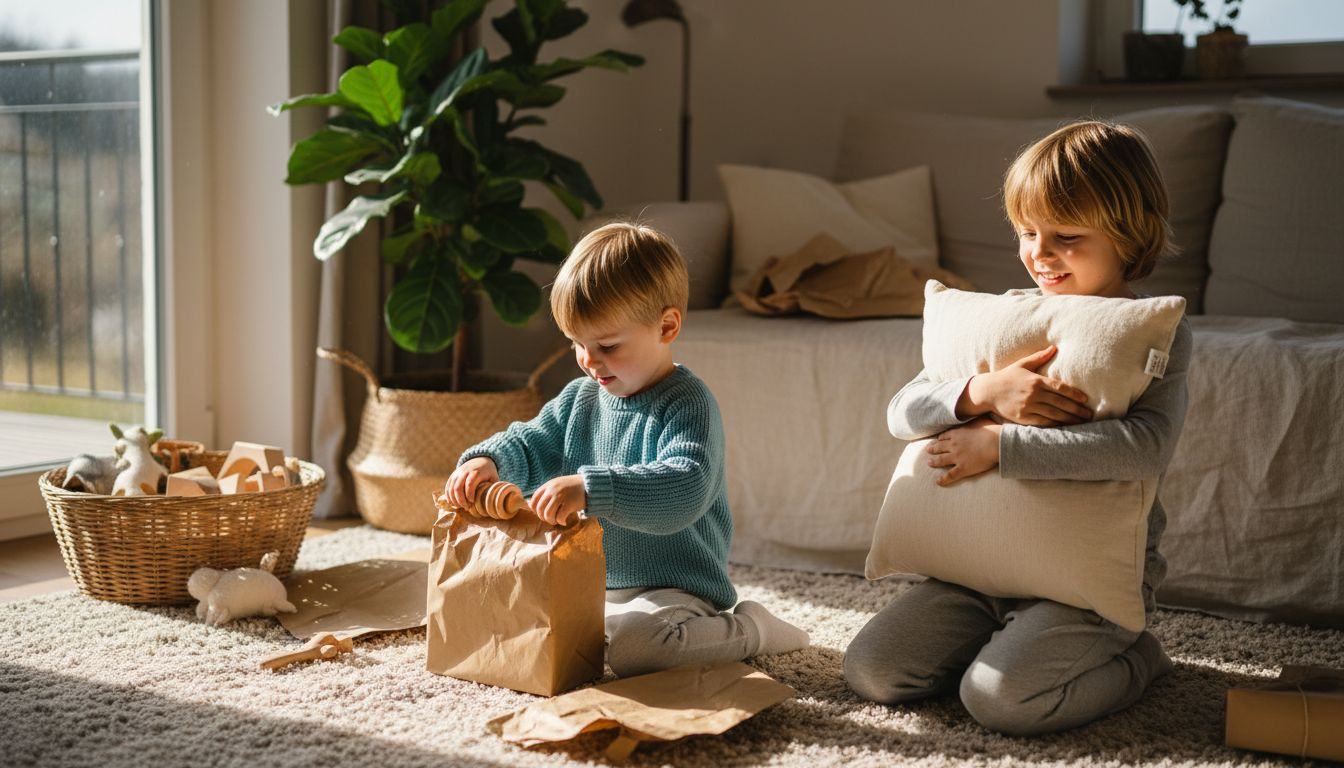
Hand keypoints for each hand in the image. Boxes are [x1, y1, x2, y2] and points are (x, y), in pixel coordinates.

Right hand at [444, 457, 498, 509]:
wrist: (479, 459)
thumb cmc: (488, 472)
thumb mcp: (494, 477)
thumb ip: (494, 488)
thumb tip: (494, 500)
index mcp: (476, 472)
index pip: (470, 484)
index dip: (469, 495)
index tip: (472, 502)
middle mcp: (465, 472)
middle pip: (458, 487)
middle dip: (460, 500)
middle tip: (466, 507)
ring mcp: (457, 474)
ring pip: (451, 488)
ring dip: (454, 500)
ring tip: (459, 507)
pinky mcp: (452, 476)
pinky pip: (447, 487)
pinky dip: (448, 496)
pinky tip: (452, 503)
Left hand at [530, 474, 586, 525]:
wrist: (590, 485)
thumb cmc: (573, 487)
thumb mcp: (558, 484)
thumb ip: (548, 491)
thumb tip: (534, 505)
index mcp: (548, 485)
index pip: (534, 500)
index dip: (534, 510)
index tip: (540, 513)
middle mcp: (552, 490)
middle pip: (540, 509)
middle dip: (543, 517)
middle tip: (550, 519)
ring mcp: (561, 497)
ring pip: (548, 514)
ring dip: (551, 521)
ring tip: (556, 521)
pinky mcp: (570, 504)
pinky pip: (559, 517)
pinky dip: (561, 522)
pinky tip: (564, 521)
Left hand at [926, 418, 1000, 486]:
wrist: (995, 442)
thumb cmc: (991, 430)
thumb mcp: (979, 420)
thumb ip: (974, 420)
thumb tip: (976, 415)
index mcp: (957, 434)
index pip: (945, 436)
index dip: (940, 439)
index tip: (938, 440)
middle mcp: (954, 445)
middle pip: (940, 447)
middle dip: (933, 449)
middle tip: (928, 450)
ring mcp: (957, 457)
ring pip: (941, 460)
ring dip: (934, 462)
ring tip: (929, 463)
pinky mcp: (963, 468)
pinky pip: (950, 475)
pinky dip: (943, 479)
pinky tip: (938, 482)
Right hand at [960, 345, 1091, 425]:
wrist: (988, 392)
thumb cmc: (1007, 376)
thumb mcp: (1022, 364)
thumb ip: (1039, 357)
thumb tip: (1054, 348)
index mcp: (1036, 381)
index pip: (1060, 387)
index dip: (1074, 394)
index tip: (1085, 399)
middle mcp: (1033, 394)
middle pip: (1060, 403)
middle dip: (1077, 409)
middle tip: (1089, 414)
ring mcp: (1028, 407)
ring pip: (1054, 414)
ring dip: (1070, 419)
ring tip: (1082, 422)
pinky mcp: (1023, 417)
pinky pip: (1043, 422)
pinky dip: (1056, 425)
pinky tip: (1065, 427)